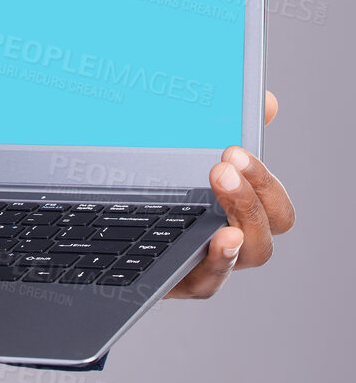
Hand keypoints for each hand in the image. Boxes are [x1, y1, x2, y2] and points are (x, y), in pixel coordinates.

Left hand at [165, 90, 294, 298]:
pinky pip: (209, 282)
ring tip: (222, 200)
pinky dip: (217, 263)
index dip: (263, 179)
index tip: (234, 150)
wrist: (109, 234)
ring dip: (240, 224)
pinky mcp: (181, 281)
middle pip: (268, 229)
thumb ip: (223, 125)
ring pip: (248, 254)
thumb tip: (267, 100)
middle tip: (222, 167)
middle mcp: (232, 238)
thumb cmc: (159, 190)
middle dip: (251, 196)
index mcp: (237, 209)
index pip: (274, 203)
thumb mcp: (185, 151)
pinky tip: (215, 241)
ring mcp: (209, 262)